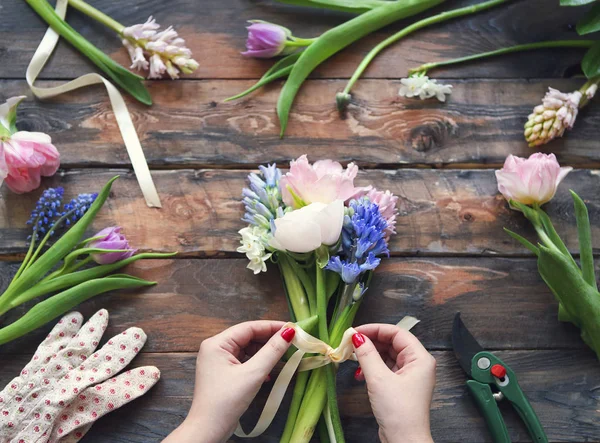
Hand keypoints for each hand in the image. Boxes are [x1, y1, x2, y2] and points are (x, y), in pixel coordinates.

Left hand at [163, 321, 294, 442]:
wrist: (208, 431)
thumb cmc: (226, 401)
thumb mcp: (253, 374)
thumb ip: (272, 351)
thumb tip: (289, 332)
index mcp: (217, 343)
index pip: (249, 327)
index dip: (272, 326)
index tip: (293, 328)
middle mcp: (215, 348)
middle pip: (248, 337)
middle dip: (269, 340)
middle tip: (292, 342)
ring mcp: (218, 361)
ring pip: (247, 349)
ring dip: (265, 353)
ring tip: (283, 357)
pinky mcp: (223, 373)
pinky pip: (244, 361)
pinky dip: (257, 364)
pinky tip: (269, 373)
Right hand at [352, 323, 435, 442]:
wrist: (404, 441)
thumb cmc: (398, 411)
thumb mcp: (379, 379)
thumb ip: (367, 355)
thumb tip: (356, 337)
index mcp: (420, 358)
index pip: (397, 333)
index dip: (375, 329)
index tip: (356, 331)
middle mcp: (417, 364)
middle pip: (392, 343)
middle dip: (371, 341)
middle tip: (351, 342)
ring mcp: (410, 376)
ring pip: (388, 355)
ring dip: (370, 355)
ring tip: (352, 356)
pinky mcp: (401, 386)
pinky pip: (386, 368)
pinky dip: (373, 367)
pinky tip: (360, 372)